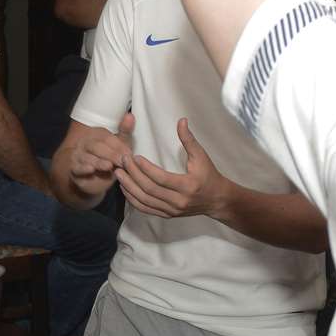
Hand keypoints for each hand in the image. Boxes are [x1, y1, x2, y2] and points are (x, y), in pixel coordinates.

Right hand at [67, 113, 133, 198]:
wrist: (95, 180)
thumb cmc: (109, 160)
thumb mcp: (119, 147)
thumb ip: (124, 132)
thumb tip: (130, 115)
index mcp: (96, 135)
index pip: (107, 138)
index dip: (119, 146)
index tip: (129, 154)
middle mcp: (85, 143)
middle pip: (97, 146)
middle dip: (111, 154)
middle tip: (122, 161)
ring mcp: (78, 155)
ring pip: (87, 157)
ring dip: (99, 162)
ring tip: (109, 166)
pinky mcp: (74, 169)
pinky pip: (77, 168)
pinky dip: (83, 168)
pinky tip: (91, 169)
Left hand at [116, 118, 231, 219]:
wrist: (217, 199)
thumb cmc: (209, 175)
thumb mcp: (201, 156)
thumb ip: (189, 139)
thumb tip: (181, 121)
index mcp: (187, 186)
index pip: (161, 178)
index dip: (145, 168)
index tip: (134, 157)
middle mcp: (178, 201)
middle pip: (149, 189)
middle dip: (133, 175)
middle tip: (122, 162)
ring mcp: (172, 210)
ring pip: (145, 200)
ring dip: (129, 187)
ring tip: (118, 174)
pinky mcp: (167, 215)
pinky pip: (146, 209)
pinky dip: (133, 200)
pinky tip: (125, 189)